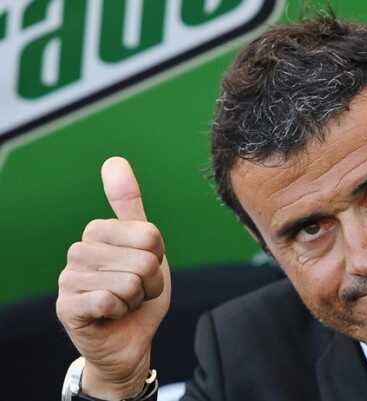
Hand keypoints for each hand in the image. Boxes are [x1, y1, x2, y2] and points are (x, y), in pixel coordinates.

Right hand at [56, 157, 170, 399]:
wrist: (129, 339)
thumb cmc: (139, 292)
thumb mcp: (146, 246)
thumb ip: (130, 205)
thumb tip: (114, 160)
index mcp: (98, 231)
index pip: (150, 235)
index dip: (158, 259)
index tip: (146, 270)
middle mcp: (79, 250)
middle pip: (143, 259)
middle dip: (150, 282)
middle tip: (136, 291)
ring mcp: (69, 278)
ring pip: (130, 282)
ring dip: (137, 299)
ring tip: (124, 303)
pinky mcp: (67, 306)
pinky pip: (111, 300)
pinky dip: (121, 312)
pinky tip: (111, 315)